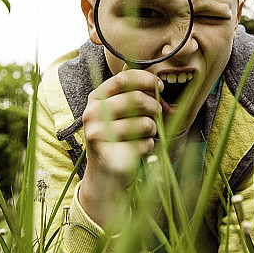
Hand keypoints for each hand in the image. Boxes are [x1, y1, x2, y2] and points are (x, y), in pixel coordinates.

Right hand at [78, 68, 162, 226]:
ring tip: (148, 133)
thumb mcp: (123, 112)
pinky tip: (138, 149)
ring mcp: (97, 133)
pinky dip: (148, 146)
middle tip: (160, 114)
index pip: (124, 78)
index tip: (160, 87)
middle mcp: (93, 112)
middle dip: (155, 106)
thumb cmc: (119, 138)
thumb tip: (160, 87)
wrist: (105, 175)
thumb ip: (137, 96)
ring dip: (153, 128)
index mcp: (97, 97)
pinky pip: (143, 144)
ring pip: (144, 122)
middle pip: (136, 98)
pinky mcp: (107, 153)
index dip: (146, 79)